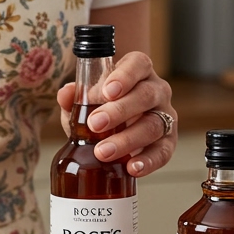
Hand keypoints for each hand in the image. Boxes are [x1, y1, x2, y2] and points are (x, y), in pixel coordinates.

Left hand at [56, 51, 175, 177]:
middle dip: (120, 111)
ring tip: (103, 152)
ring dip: (127, 140)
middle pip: (145, 96)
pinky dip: (148, 161)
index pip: (138, 65)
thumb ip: (74, 97)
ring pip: (153, 125)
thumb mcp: (85, 100)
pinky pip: (163, 151)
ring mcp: (165, 115)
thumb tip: (65, 94)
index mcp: (138, 71)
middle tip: (95, 124)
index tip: (107, 92)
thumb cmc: (101, 106)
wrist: (117, 125)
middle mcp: (156, 90)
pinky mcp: (168, 141)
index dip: (124, 76)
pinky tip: (132, 168)